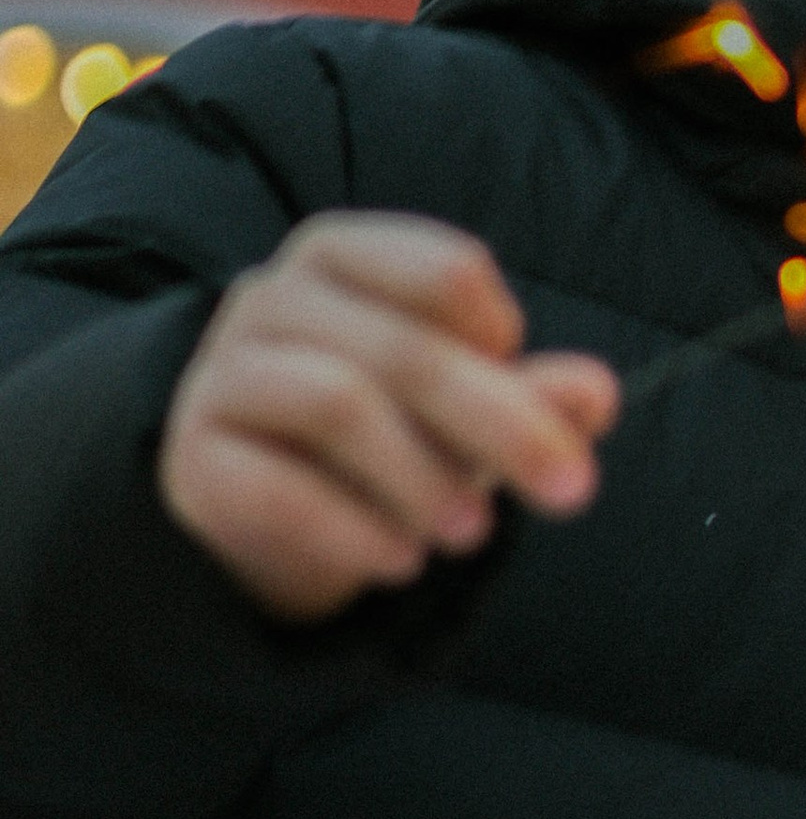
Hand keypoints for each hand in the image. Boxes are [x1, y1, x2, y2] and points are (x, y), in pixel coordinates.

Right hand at [160, 213, 618, 620]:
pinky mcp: (195, 460)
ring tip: (474, 535)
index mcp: (344, 258)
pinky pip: (279, 489)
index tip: (539, 400)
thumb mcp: (467, 411)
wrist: (270, 510)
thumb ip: (529, 396)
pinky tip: (402, 560)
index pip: (445, 270)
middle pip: (406, 348)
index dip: (504, 340)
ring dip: (425, 479)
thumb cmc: (387, 434)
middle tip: (570, 492)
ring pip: (339, 406)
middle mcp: (272, 298)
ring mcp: (222, 374)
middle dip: (503, 425)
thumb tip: (598, 395)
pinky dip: (356, 530)